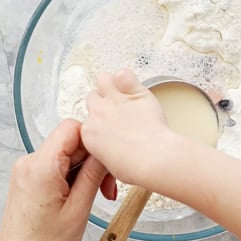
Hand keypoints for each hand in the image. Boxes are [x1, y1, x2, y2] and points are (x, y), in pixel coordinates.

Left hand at [0, 119, 115, 240]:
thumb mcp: (79, 210)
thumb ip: (93, 174)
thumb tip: (106, 152)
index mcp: (41, 166)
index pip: (73, 129)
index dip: (96, 143)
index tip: (109, 164)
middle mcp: (29, 162)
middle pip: (70, 141)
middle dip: (93, 160)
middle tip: (107, 189)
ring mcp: (26, 170)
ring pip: (65, 154)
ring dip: (84, 170)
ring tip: (94, 196)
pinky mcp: (27, 179)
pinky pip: (55, 166)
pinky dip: (71, 177)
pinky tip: (79, 197)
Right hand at [81, 69, 176, 188]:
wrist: (152, 158)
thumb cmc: (135, 166)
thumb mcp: (110, 164)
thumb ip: (104, 149)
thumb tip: (110, 150)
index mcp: (89, 133)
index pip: (88, 119)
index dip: (101, 122)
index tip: (111, 126)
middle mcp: (98, 113)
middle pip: (92, 98)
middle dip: (103, 102)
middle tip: (119, 112)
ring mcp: (115, 100)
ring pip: (102, 79)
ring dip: (110, 84)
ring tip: (123, 93)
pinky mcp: (133, 92)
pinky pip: (123, 74)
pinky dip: (128, 78)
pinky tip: (134, 86)